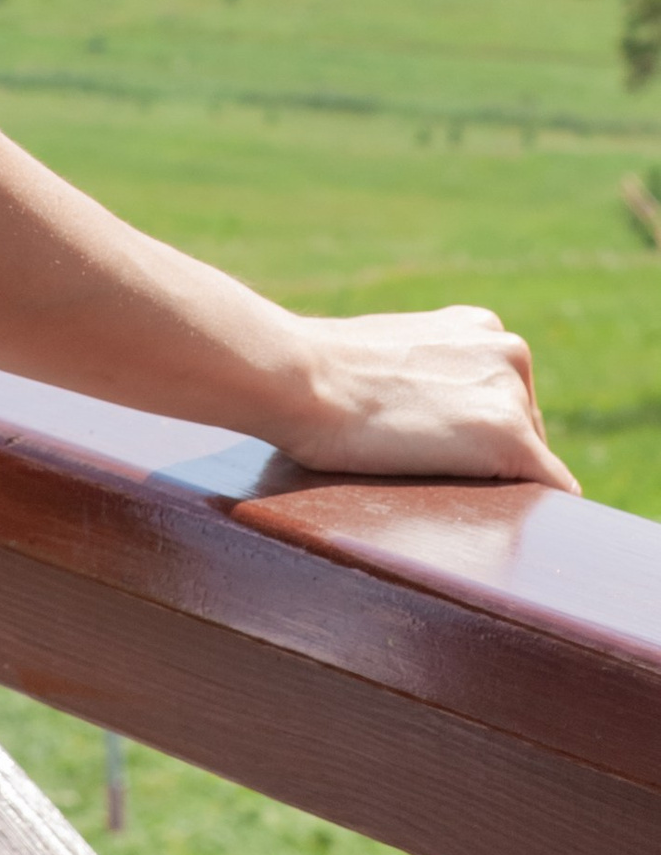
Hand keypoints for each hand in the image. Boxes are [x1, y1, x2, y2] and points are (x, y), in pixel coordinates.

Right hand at [273, 306, 576, 489]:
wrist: (300, 377)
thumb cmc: (321, 373)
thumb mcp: (391, 356)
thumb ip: (429, 376)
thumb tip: (431, 417)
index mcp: (480, 328)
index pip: (504, 399)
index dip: (471, 434)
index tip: (438, 453)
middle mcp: (509, 352)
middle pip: (526, 431)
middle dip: (488, 457)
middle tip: (428, 471)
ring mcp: (512, 395)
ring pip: (533, 464)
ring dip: (500, 482)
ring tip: (438, 487)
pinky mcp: (509, 438)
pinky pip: (553, 491)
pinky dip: (536, 512)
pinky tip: (500, 527)